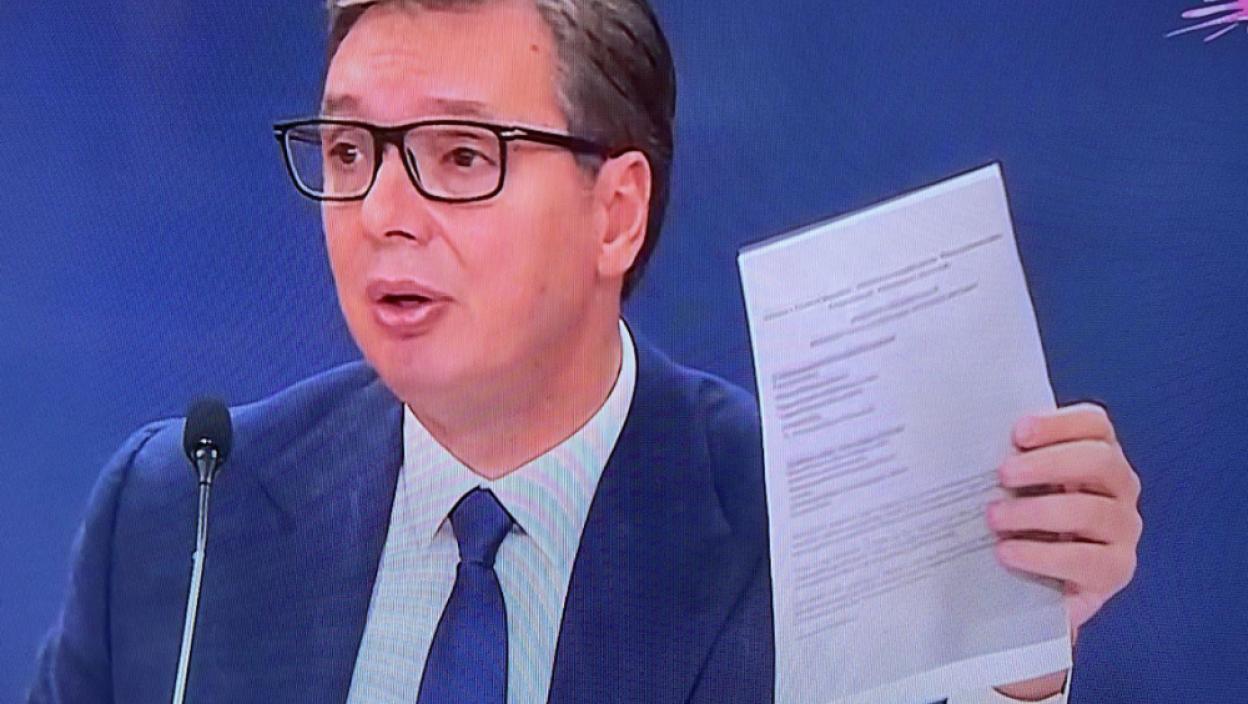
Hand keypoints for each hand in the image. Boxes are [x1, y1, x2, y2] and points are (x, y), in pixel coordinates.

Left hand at [987, 402, 1142, 698]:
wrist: (1029, 586)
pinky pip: (1086, 560)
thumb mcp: (1013, 485)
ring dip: (1037, 512)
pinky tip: (1007, 552)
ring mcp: (1122, 529)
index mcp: (1097, 454)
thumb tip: (961, 441)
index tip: (1017, 433)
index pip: (1094, 424)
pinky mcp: (1114, 570)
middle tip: (1003, 474)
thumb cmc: (1018, 520)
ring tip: (994, 518)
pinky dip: (1042, 555)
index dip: (1058, 424)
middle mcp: (1119, 488)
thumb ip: (1006, 461)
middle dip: (1047, 464)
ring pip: (1092, 511)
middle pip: (1099, 461)